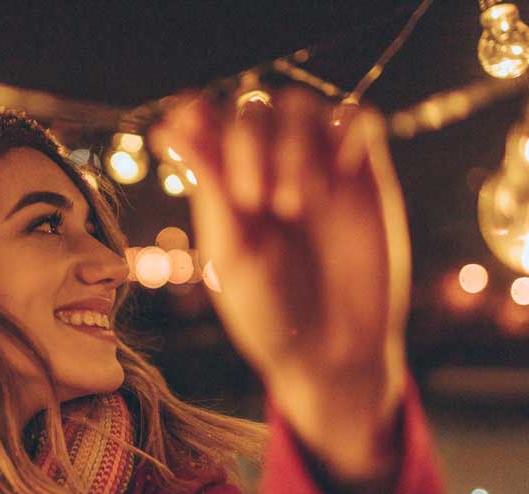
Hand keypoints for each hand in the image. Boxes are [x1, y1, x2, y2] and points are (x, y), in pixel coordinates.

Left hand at [151, 89, 410, 481]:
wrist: (332, 353)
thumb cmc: (268, 312)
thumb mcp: (232, 251)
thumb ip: (209, 184)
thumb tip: (166, 127)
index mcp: (223, 184)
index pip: (206, 120)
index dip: (198, 111)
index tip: (191, 118)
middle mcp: (267, 166)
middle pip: (255, 106)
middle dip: (249, 142)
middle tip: (256, 201)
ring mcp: (317, 166)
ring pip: (303, 105)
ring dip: (294, 142)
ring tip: (295, 204)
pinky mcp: (363, 174)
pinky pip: (359, 119)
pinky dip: (348, 131)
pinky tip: (340, 175)